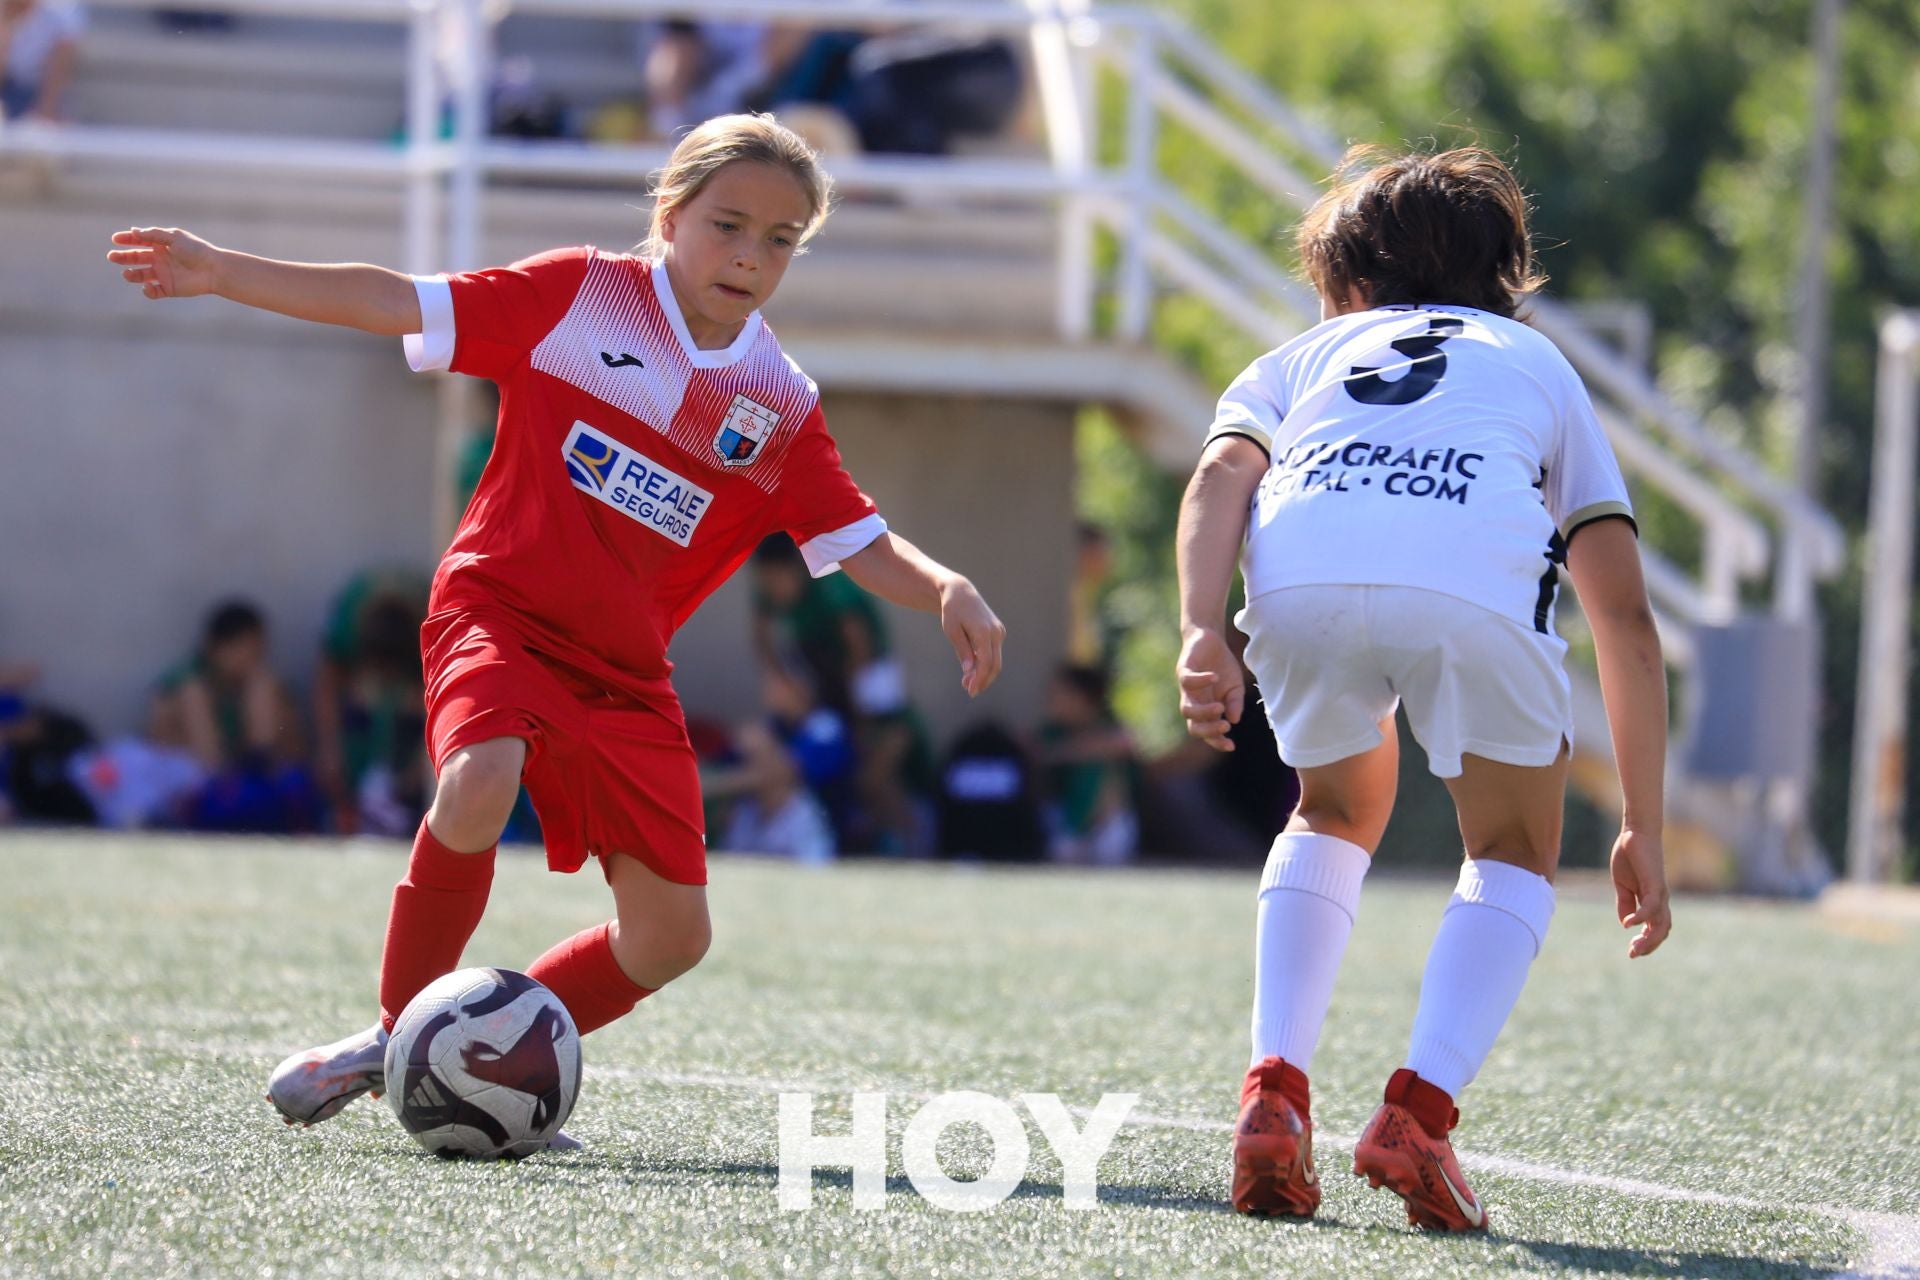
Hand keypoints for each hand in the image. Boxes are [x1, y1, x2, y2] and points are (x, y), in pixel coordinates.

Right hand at [107, 227, 221, 299]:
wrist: (213, 270)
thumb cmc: (195, 250)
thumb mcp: (173, 237)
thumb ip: (153, 234)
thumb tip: (133, 231)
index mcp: (161, 244)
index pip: (139, 241)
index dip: (126, 239)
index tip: (115, 239)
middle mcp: (160, 259)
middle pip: (136, 258)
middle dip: (123, 257)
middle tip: (112, 257)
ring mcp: (163, 274)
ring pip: (141, 275)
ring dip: (132, 274)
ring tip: (127, 274)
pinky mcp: (169, 288)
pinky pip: (153, 291)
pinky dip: (147, 291)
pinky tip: (148, 286)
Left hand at [938, 577, 1003, 697]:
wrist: (961, 592)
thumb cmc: (952, 611)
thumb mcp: (952, 630)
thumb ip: (962, 651)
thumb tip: (969, 672)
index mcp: (983, 631)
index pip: (986, 662)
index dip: (979, 679)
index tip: (970, 690)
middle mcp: (996, 632)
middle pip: (995, 664)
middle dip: (983, 680)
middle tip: (969, 691)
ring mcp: (999, 632)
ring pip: (996, 660)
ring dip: (984, 674)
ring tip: (967, 683)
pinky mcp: (998, 633)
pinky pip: (993, 653)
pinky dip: (985, 664)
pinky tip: (972, 671)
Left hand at [1177, 626, 1244, 751]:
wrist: (1211, 641)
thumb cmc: (1222, 667)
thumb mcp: (1235, 687)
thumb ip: (1235, 704)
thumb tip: (1234, 720)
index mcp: (1207, 710)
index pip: (1207, 732)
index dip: (1217, 741)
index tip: (1231, 746)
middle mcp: (1195, 703)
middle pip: (1193, 727)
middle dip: (1209, 732)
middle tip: (1225, 727)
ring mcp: (1187, 689)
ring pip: (1186, 710)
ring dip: (1203, 712)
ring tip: (1220, 707)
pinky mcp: (1183, 671)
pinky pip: (1188, 681)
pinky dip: (1201, 680)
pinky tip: (1215, 677)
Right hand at [1610, 828, 1670, 957]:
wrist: (1635, 833)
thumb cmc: (1629, 856)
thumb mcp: (1623, 885)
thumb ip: (1625, 904)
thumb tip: (1626, 924)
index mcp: (1652, 900)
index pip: (1655, 928)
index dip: (1646, 942)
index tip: (1631, 951)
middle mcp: (1660, 900)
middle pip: (1662, 930)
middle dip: (1649, 946)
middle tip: (1632, 954)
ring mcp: (1659, 893)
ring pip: (1661, 923)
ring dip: (1649, 938)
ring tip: (1634, 947)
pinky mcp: (1654, 884)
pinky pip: (1651, 907)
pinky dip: (1640, 918)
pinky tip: (1628, 923)